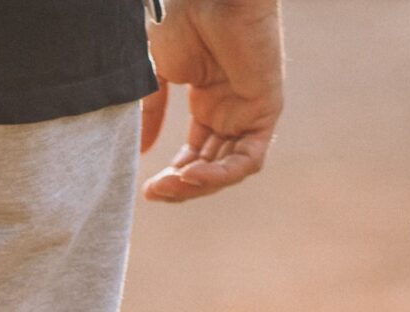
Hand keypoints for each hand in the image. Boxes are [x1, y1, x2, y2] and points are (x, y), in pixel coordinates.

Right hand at [140, 0, 282, 201]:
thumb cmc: (179, 20)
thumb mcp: (155, 75)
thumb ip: (151, 113)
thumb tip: (142, 150)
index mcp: (209, 101)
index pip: (197, 155)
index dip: (174, 178)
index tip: (147, 190)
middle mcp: (232, 109)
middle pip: (212, 167)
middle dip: (182, 186)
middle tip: (153, 192)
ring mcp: (249, 110)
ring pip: (230, 170)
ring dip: (199, 186)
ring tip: (170, 186)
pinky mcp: (266, 108)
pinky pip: (248, 159)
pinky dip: (221, 174)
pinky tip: (190, 174)